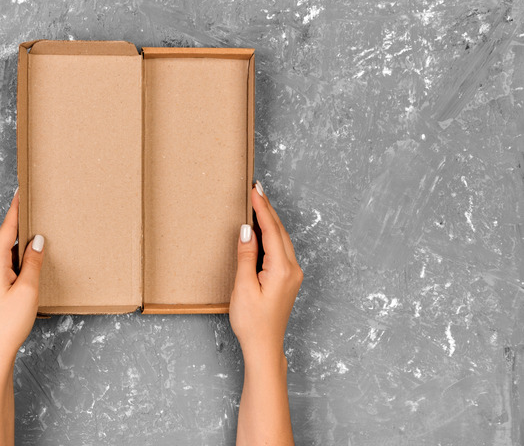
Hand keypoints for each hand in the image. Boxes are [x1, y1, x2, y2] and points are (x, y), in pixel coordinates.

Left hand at [0, 190, 44, 365]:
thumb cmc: (10, 322)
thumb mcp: (28, 289)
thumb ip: (33, 261)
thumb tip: (37, 239)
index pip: (7, 229)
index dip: (15, 209)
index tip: (20, 191)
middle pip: (4, 237)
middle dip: (18, 222)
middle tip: (32, 206)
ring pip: (3, 249)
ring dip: (18, 240)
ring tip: (34, 229)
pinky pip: (2, 261)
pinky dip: (15, 254)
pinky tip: (26, 255)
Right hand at [230, 182, 302, 358]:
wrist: (264, 346)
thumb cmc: (252, 322)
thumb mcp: (243, 287)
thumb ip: (246, 255)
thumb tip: (247, 229)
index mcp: (282, 269)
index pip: (272, 230)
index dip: (262, 209)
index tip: (254, 190)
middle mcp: (292, 269)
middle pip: (280, 231)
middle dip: (267, 209)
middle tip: (257, 189)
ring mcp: (293, 274)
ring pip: (282, 239)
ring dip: (270, 220)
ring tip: (258, 202)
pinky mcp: (288, 279)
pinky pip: (281, 249)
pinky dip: (272, 234)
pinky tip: (262, 229)